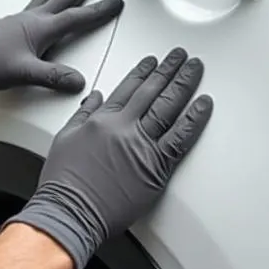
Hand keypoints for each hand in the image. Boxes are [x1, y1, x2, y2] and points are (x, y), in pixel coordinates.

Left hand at [0, 0, 122, 92]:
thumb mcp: (24, 73)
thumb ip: (52, 77)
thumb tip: (77, 81)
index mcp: (41, 28)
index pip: (78, 17)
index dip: (99, 11)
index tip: (116, 3)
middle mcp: (34, 19)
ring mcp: (22, 19)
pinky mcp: (12, 23)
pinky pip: (36, 1)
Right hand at [6, 48, 212, 268]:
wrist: (70, 212)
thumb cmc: (64, 183)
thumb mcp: (64, 138)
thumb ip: (82, 114)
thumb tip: (94, 97)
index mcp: (102, 119)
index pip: (129, 88)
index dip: (144, 72)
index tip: (153, 62)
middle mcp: (124, 128)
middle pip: (153, 92)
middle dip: (169, 70)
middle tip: (181, 56)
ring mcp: (142, 146)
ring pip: (169, 108)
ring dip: (184, 84)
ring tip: (195, 68)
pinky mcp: (156, 168)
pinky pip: (180, 138)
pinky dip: (194, 119)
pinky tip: (204, 104)